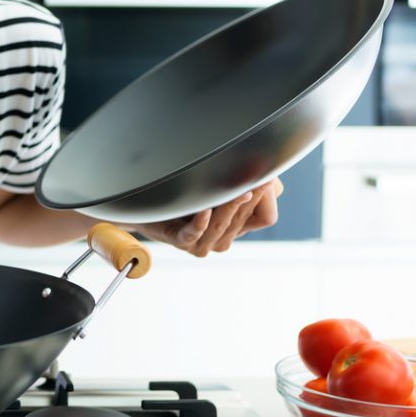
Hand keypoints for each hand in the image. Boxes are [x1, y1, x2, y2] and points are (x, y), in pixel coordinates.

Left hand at [135, 178, 280, 256]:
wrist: (146, 203)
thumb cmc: (185, 191)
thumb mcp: (221, 185)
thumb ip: (244, 183)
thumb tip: (269, 174)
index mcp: (236, 226)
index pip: (264, 217)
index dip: (265, 198)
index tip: (265, 177)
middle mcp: (221, 237)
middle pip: (243, 219)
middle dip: (250, 197)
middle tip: (258, 177)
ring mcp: (201, 242)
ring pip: (221, 225)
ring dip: (229, 206)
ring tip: (237, 188)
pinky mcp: (179, 240)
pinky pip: (193, 233)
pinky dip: (200, 222)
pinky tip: (204, 210)